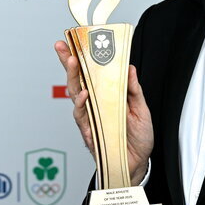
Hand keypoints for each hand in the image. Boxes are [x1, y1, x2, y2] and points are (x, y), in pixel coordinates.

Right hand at [54, 41, 153, 183]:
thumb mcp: (140, 109)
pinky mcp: (89, 132)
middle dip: (68, 63)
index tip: (73, 41)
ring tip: (73, 62)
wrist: (137, 163)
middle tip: (63, 47)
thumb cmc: (137, 138)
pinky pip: (81, 116)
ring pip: (75, 95)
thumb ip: (133, 90)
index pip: (90, 74)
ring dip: (73, 78)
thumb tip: (129, 68)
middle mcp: (95, 106)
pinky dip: (81, 104)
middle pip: (77, 81)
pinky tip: (83, 94)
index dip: (81, 59)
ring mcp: (90, 118)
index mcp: (106, 97)